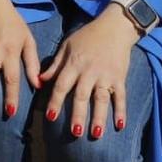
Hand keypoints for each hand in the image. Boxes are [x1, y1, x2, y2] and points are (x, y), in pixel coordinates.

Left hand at [42, 10, 142, 139]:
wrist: (114, 27)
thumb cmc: (87, 36)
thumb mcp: (67, 46)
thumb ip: (55, 65)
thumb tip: (40, 80)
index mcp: (74, 64)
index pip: (62, 85)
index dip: (55, 101)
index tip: (50, 117)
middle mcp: (89, 71)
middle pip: (82, 95)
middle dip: (78, 114)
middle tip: (74, 132)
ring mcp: (106, 75)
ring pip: (101, 98)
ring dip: (99, 117)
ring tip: (95, 134)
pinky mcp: (120, 77)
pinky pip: (121, 96)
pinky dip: (121, 110)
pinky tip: (120, 125)